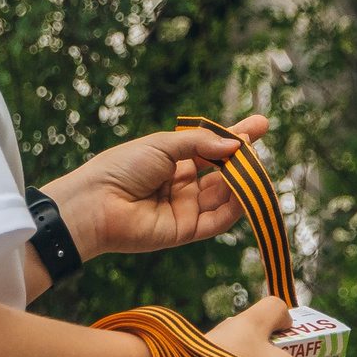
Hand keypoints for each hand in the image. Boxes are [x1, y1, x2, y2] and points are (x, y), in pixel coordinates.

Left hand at [41, 115, 269, 260]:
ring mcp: (185, 208)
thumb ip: (200, 144)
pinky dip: (235, 209)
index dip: (236, 137)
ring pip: (224, 197)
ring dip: (243, 184)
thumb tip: (235, 144)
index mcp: (174, 161)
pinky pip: (217, 221)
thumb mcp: (163, 145)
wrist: (96, 203)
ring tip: (256, 169)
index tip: (261, 125)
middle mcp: (182, 184)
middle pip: (223, 173)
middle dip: (244, 161)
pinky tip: (246, 194)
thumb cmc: (122, 168)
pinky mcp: (186, 231)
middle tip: (258, 148)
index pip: (212, 148)